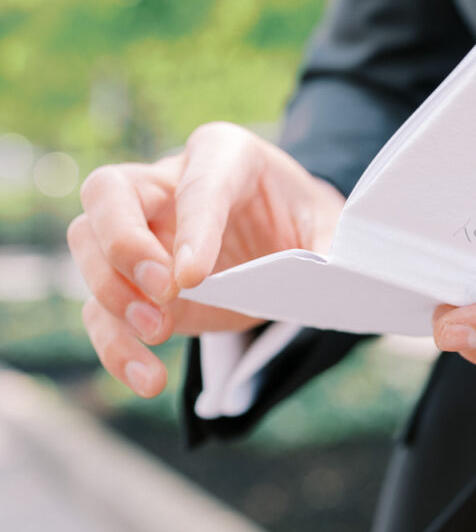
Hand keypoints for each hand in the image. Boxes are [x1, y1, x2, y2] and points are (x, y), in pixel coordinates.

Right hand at [68, 122, 343, 398]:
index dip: (192, 226)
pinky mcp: (132, 285)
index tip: (193, 277)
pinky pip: (100, 309)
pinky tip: (147, 377)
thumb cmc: (306, 219)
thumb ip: (332, 247)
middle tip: (166, 292)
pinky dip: (115, 346)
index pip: (197, 182)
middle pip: (108, 192)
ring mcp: (142, 232)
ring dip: (111, 293)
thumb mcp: (331, 226)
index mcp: (224, 154)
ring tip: (159, 332)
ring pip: (87, 244)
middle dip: (123, 243)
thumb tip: (328, 279)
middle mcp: (168, 184)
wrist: (290, 241)